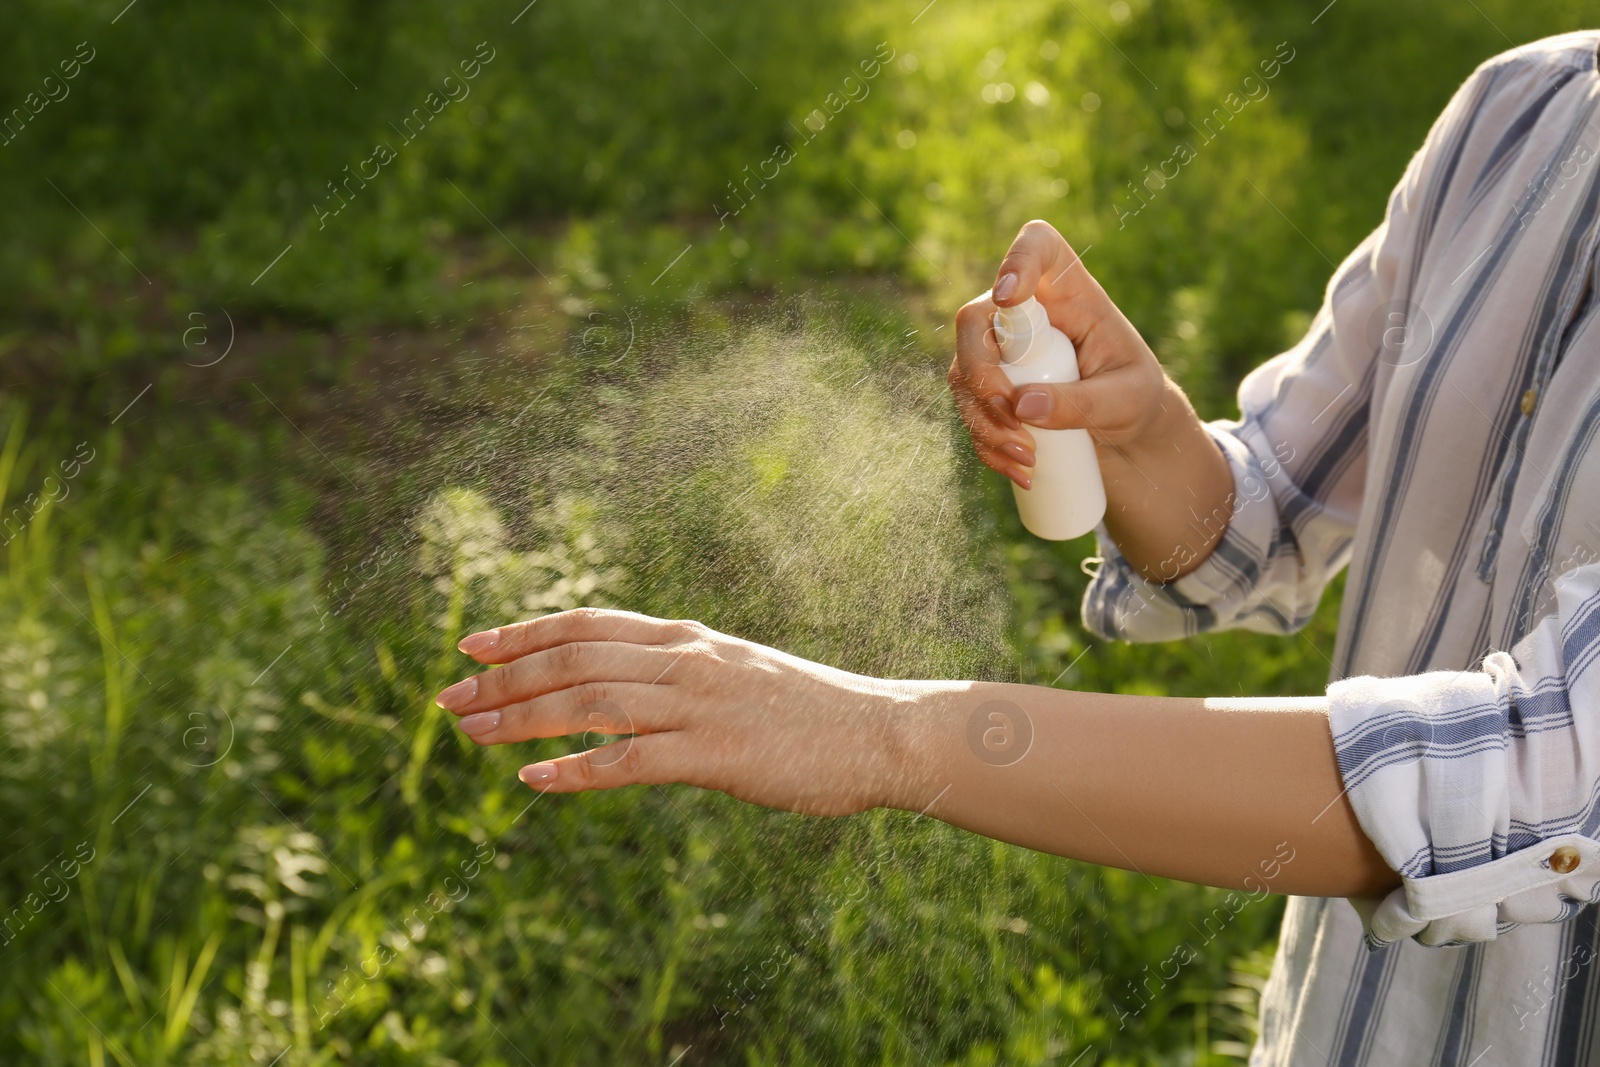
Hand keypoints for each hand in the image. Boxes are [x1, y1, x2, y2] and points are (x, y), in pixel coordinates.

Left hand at [435, 608, 914, 815]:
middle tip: (447, 697)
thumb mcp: (737, 675)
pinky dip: (576, 768)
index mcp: (688, 639)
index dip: (524, 631)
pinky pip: (629, 760)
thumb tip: (629, 692)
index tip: (472, 643)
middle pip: (574, 658)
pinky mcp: (714, 754)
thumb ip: (682, 675)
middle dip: (504, 676)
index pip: (587, 623)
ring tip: (469, 733)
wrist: (880, 734)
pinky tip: (533, 778)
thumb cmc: (810, 713)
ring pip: (590, 701)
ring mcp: (699, 705)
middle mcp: (685, 661)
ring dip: (522, 717)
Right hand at [949, 219, 1170, 487]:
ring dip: (984, 420)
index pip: (1038, 247)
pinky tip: (1017, 469)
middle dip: (983, 372)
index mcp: (1070, 291)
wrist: (1125, 431)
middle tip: (1012, 414)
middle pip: (975, 320)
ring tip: (1028, 459)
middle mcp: (1025, 314)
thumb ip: (1082, 401)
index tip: (1007, 296)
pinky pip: (968, 409)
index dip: (1017, 260)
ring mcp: (1001, 350)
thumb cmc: (1135, 397)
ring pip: (963, 372)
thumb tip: (1022, 406)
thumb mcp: (1125, 400)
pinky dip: (986, 443)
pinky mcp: (989, 387)